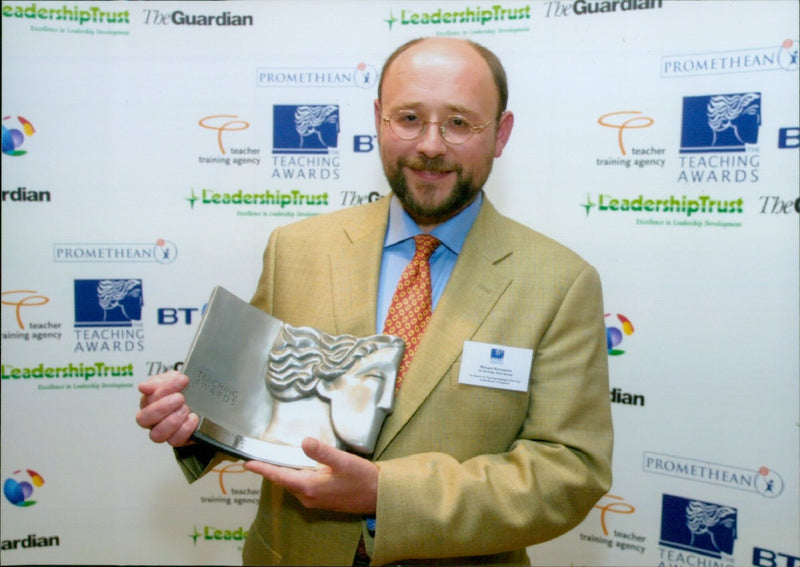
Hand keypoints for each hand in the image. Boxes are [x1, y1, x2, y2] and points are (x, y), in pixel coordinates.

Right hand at [136, 370, 197, 446]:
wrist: (203, 404)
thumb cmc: (183, 391)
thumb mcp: (173, 380)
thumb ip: (159, 381)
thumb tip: (143, 387)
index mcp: (148, 403)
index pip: (147, 399)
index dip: (163, 389)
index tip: (181, 380)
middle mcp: (152, 420)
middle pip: (144, 419)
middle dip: (162, 407)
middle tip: (180, 398)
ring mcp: (163, 432)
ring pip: (156, 434)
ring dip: (172, 420)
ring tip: (186, 409)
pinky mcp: (176, 440)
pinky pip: (175, 441)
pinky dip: (185, 429)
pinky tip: (193, 417)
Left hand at [244, 437, 377, 514]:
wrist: (380, 497)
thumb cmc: (362, 479)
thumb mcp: (343, 461)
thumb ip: (322, 452)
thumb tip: (304, 441)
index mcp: (309, 486)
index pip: (278, 476)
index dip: (262, 468)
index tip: (247, 463)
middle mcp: (308, 496)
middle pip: (284, 480)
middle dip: (272, 469)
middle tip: (262, 455)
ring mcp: (315, 500)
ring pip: (294, 483)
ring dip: (286, 472)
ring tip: (278, 458)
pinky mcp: (323, 499)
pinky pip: (303, 486)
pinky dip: (297, 476)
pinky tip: (302, 467)